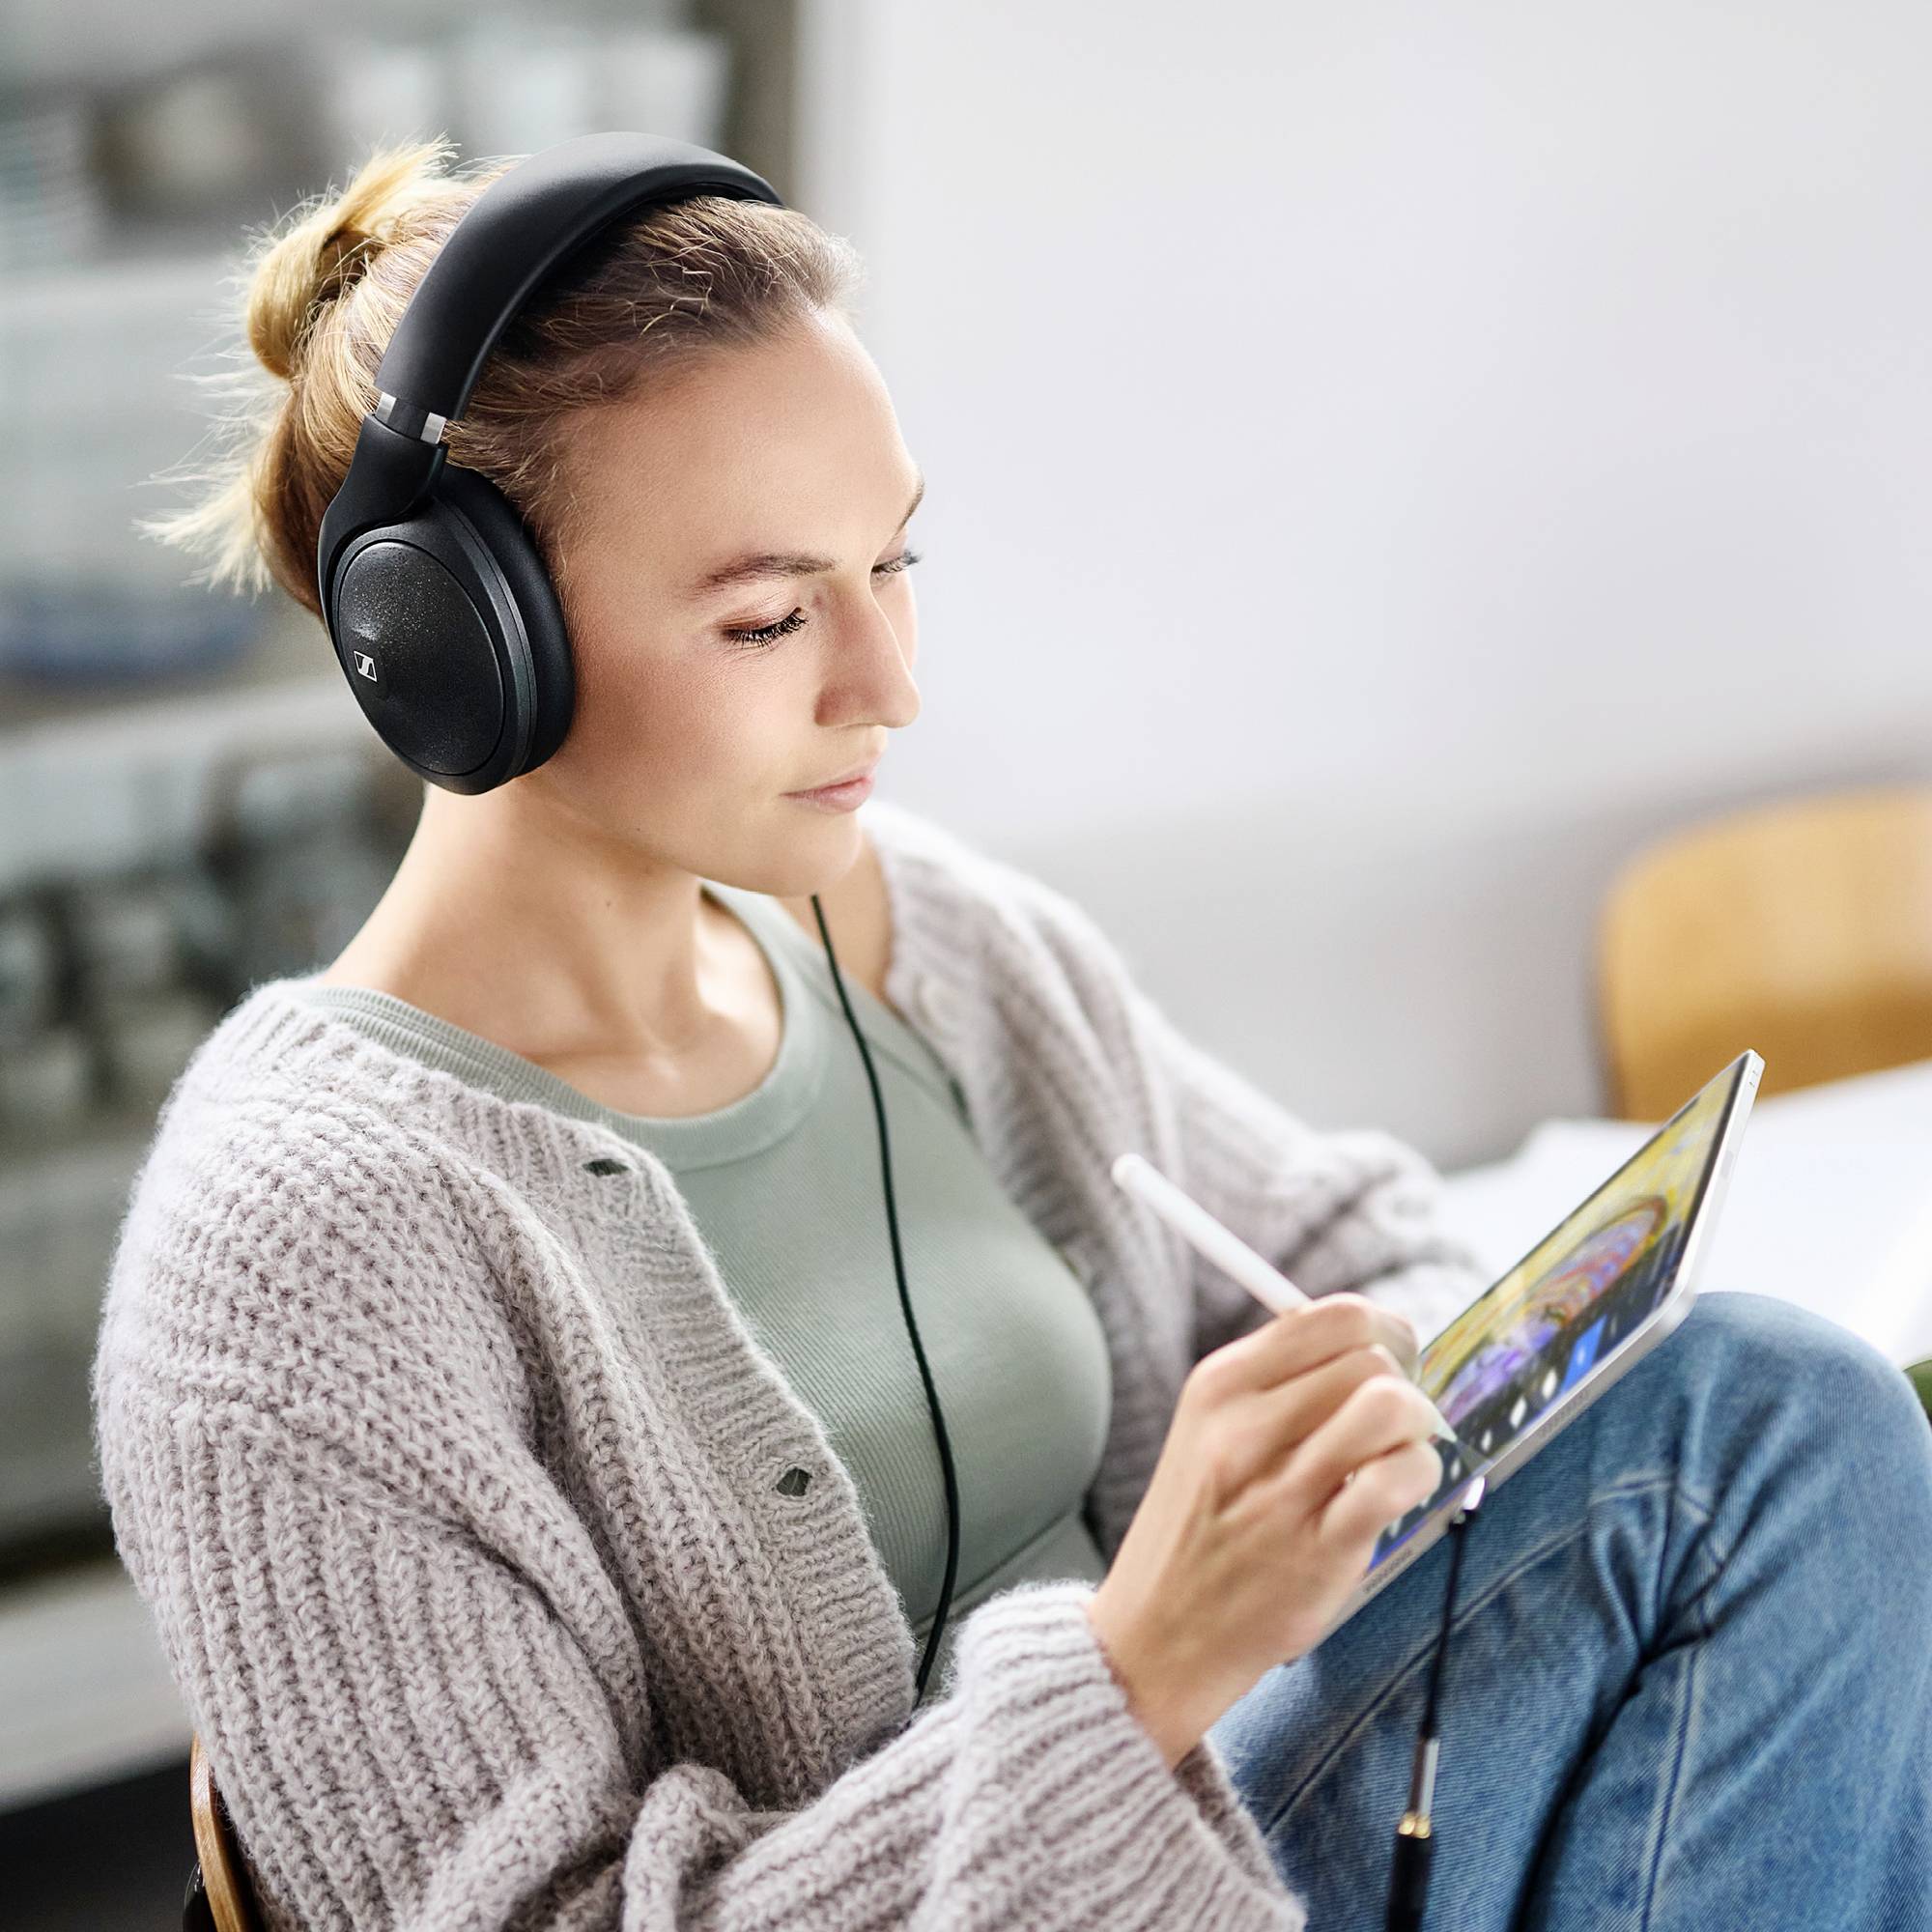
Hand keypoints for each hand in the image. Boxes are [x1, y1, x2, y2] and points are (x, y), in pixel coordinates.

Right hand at [1085, 1293, 1440, 1769]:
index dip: (1385, 1332)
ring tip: (1394, 1458)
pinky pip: (1400, 1477)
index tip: (1392, 1363)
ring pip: (1391, 1407)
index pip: (1333, 1315)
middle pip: (1370, 1358)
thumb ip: (1280, 1381)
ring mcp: (1280, 1489)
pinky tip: (1395, 1494)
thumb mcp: (1209, 1430)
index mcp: (1219, 1384)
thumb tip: (1375, 1341)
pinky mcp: (1318, 1548)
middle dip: (1404, 1384)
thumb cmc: (1201, 1527)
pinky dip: (1419, 1476)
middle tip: (1393, 1424)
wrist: (1156, 1635)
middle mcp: (1244, 1427)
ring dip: (1415, 1430)